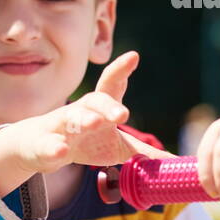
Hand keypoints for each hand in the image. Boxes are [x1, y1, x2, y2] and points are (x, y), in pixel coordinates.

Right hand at [5, 51, 166, 172]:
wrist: (41, 148)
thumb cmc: (87, 142)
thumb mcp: (118, 148)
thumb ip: (144, 154)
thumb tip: (177, 162)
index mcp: (101, 109)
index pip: (112, 85)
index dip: (121, 70)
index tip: (133, 56)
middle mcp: (82, 112)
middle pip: (94, 101)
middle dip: (108, 105)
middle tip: (123, 114)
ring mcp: (61, 127)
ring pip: (71, 118)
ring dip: (83, 120)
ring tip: (94, 123)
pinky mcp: (44, 146)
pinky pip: (49, 145)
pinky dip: (54, 148)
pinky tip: (61, 151)